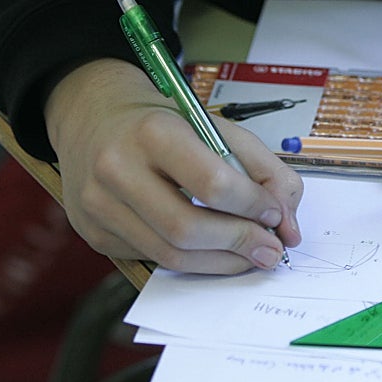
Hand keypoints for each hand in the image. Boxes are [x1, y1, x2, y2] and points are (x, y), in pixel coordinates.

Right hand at [45, 58, 303, 273]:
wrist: (93, 119)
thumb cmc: (161, 123)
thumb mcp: (214, 126)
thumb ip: (262, 169)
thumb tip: (288, 224)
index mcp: (153, 132)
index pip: (212, 183)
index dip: (252, 206)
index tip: (276, 215)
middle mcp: (117, 169)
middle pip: (187, 228)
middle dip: (239, 243)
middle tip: (271, 249)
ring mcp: (99, 206)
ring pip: (169, 254)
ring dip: (221, 262)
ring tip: (250, 255)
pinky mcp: (94, 234)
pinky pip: (152, 259)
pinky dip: (192, 261)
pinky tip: (213, 251)